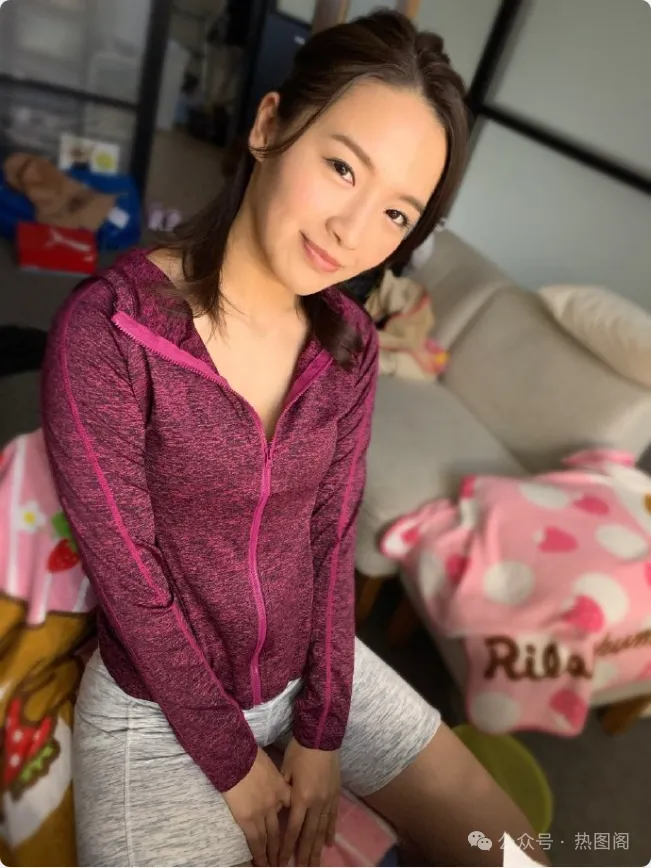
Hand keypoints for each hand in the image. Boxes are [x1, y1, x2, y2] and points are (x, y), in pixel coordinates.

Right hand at [223, 748, 290, 866]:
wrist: (236, 758)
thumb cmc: (250, 756)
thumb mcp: (269, 765)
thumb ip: (273, 778)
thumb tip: (271, 783)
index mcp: (281, 788)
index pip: (291, 807)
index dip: (293, 820)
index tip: (296, 830)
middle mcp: (274, 803)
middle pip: (281, 828)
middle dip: (284, 846)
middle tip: (286, 859)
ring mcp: (261, 812)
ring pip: (269, 838)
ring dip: (272, 854)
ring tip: (275, 866)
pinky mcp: (247, 819)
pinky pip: (254, 840)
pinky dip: (259, 854)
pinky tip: (261, 863)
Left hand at [279, 738, 339, 866]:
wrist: (321, 736)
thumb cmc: (299, 751)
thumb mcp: (285, 771)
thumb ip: (283, 792)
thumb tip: (279, 808)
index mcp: (301, 798)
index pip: (293, 829)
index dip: (287, 847)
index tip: (283, 862)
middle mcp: (316, 803)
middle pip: (309, 835)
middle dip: (305, 855)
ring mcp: (328, 799)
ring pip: (322, 829)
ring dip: (318, 848)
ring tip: (315, 864)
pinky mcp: (336, 794)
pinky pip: (333, 817)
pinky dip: (330, 831)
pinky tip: (329, 843)